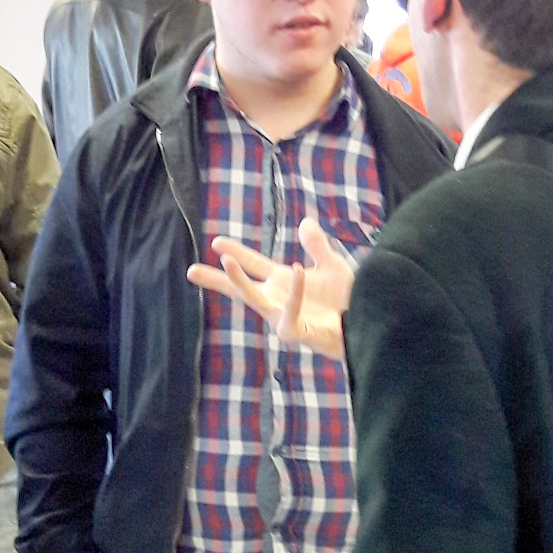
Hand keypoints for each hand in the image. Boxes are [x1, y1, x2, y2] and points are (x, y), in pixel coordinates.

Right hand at [187, 216, 353, 360]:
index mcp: (283, 283)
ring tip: (225, 262)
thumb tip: (305, 221)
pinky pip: (290, 310)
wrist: (361, 323)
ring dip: (239, 280)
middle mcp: (277, 300)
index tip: (215, 242)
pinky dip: (294, 292)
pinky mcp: (295, 331)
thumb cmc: (344, 300)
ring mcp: (283, 316)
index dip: (236, 252)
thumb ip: (317, 246)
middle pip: (241, 288)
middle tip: (190, 270)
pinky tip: (295, 271)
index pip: (254, 265)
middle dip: (218, 278)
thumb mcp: (332, 265)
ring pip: (255, 299)